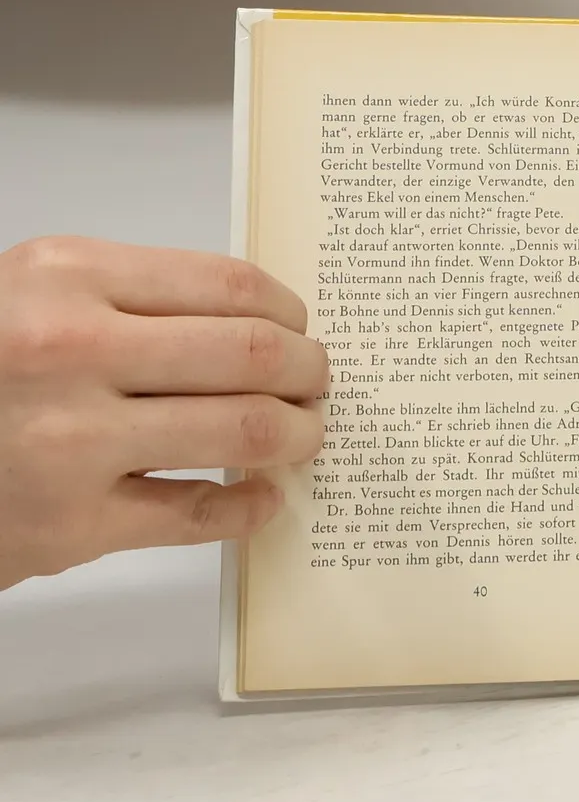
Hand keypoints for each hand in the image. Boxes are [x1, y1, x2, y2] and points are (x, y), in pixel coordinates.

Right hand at [0, 237, 326, 589]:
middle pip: (252, 355)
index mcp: (69, 278)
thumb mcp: (38, 294)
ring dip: (296, 434)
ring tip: (301, 435)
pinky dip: (248, 507)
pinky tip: (260, 498)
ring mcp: (71, 441)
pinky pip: (196, 514)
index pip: (230, 287)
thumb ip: (133, 298)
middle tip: (317, 382)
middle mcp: (70, 352)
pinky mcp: (69, 524)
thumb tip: (258, 321)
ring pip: (242, 430)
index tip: (301, 328)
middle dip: (308, 371)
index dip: (289, 312)